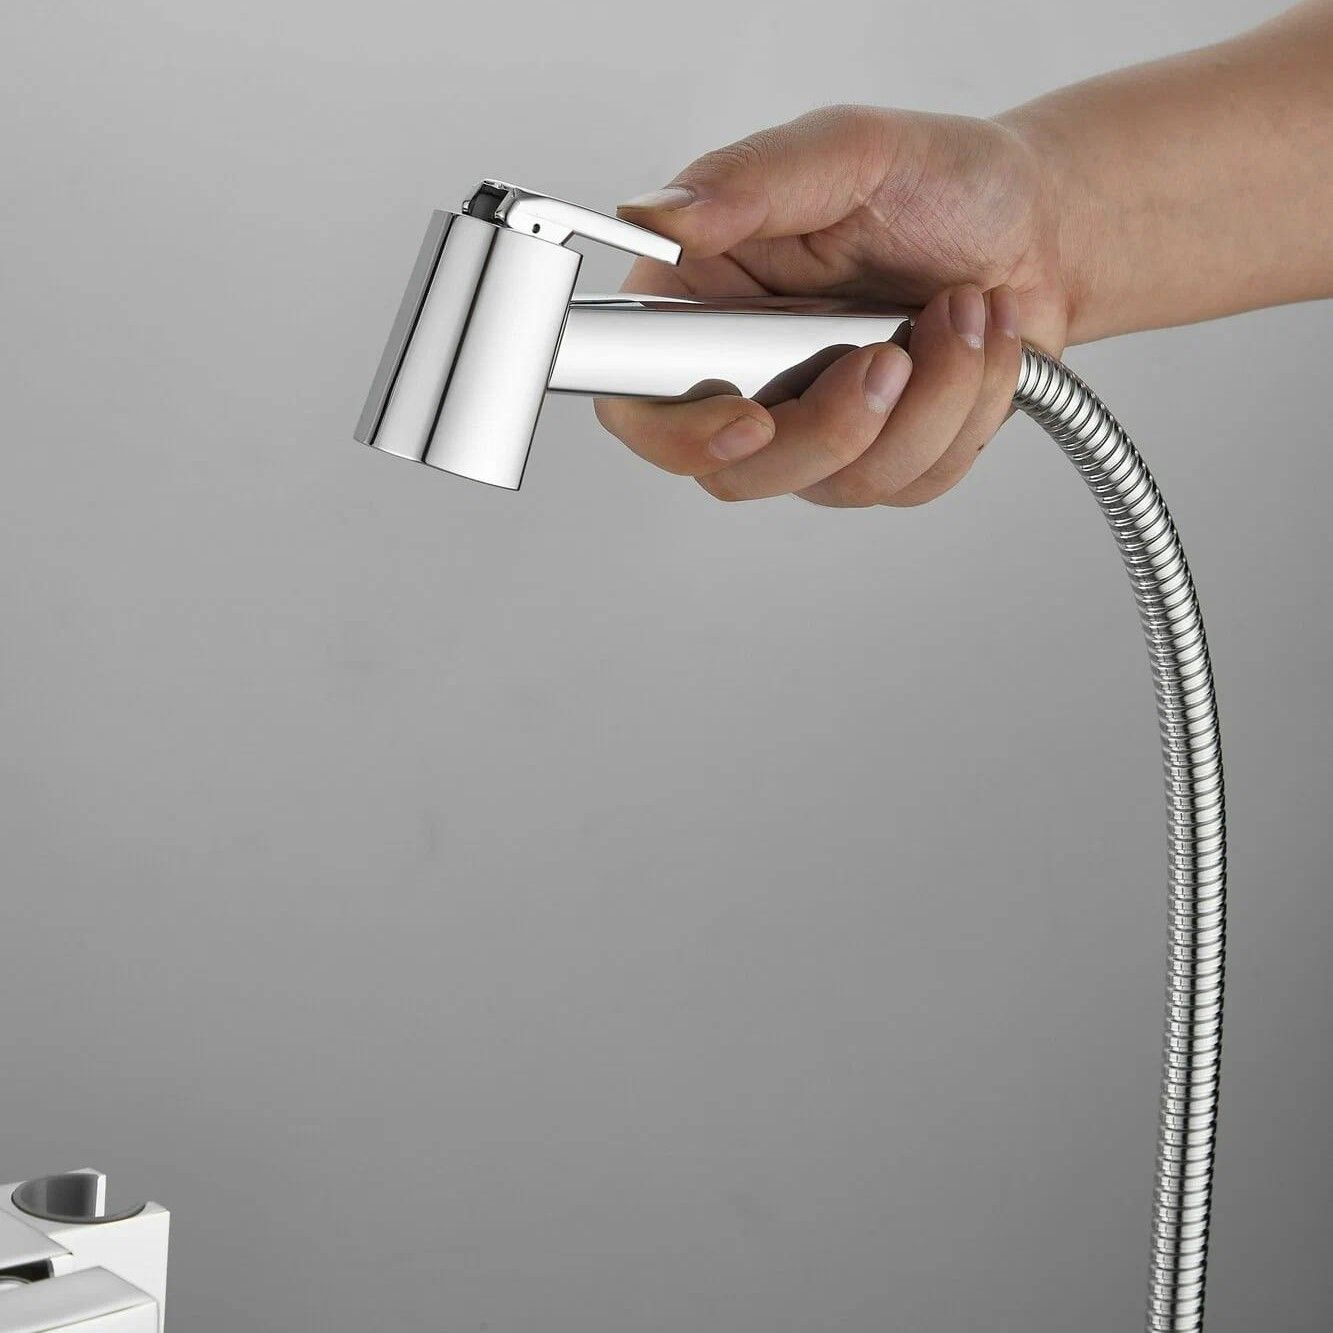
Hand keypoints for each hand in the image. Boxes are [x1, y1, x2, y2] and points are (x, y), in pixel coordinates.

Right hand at [595, 106, 1070, 506]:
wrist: (1036, 226)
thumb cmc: (939, 181)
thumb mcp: (846, 152)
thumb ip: (748, 181)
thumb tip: (659, 217)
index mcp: (705, 305)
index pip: (640, 406)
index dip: (678, 435)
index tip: (749, 419)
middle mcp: (747, 376)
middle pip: (738, 471)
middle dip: (833, 426)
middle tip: (890, 353)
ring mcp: (812, 426)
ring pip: (837, 482)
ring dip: (926, 402)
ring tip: (962, 313)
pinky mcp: (879, 457)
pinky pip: (910, 483)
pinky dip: (964, 413)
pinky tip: (977, 347)